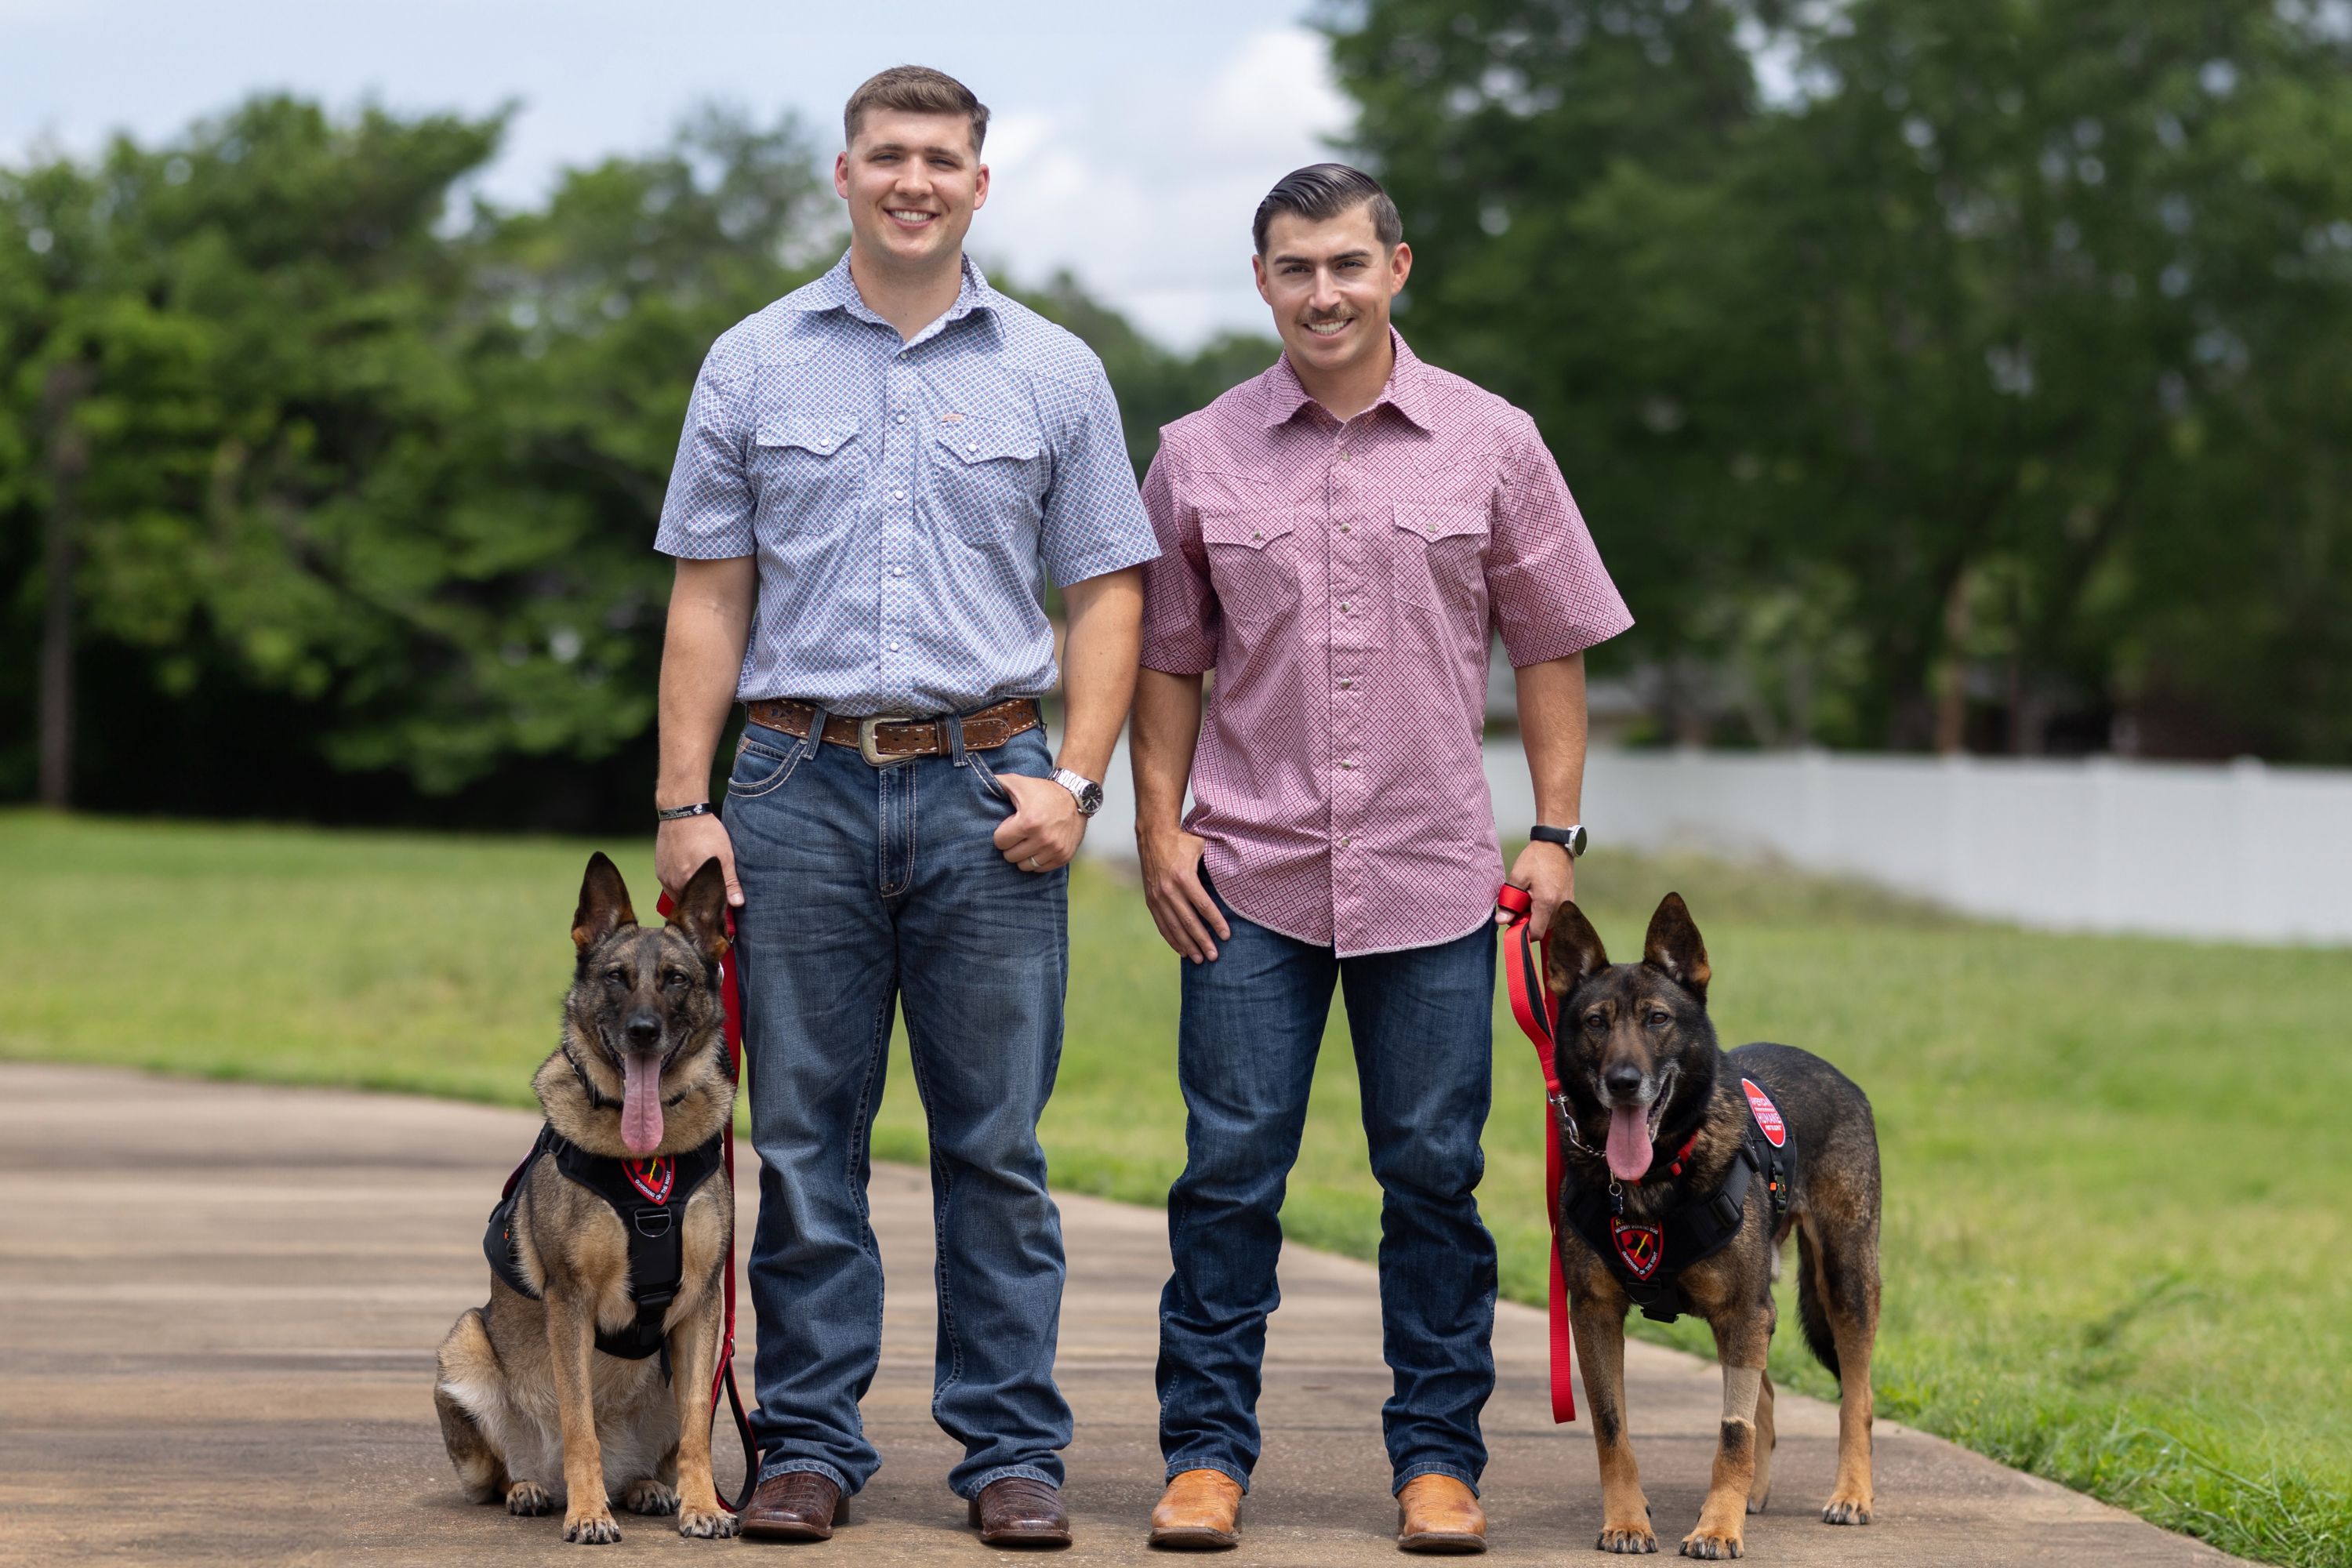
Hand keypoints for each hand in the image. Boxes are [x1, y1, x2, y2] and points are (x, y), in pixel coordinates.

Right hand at [657, 813, 741, 906]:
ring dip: (691, 894)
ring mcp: (665, 877)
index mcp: (691, 882)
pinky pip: (670, 887)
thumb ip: (730, 881)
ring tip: (704, 883)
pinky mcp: (660, 871)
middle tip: (715, 895)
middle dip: (702, 903)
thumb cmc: (705, 831)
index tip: (721, 907)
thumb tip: (737, 903)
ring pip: (679, 896)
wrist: (682, 813)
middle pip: (690, 903)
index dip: (712, 909)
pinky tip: (691, 877)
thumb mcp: (724, 856)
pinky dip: (681, 886)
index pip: (702, 907)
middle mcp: (674, 883)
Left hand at [992, 770, 1084, 872]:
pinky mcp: (1064, 856)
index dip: (1001, 834)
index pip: (1000, 842)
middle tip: (1017, 835)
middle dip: (1011, 846)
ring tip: (1027, 842)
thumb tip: (975, 780)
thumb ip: (996, 783)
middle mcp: (1043, 839)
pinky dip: (1037, 860)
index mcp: (1028, 822)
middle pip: (1011, 857)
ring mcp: (1054, 849)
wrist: (1076, 796)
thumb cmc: (1043, 790)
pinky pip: (1041, 869)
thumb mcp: (1018, 782)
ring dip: (1023, 855)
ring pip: (1025, 866)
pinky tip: (1038, 848)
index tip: (1009, 827)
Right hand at [1140, 828, 1229, 962]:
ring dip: (1188, 945)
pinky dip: (1172, 940)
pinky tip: (1182, 951)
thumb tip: (1238, 873)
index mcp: (1184, 877)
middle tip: (1215, 957)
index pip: (1203, 906)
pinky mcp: (1151, 900)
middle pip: (1189, 922)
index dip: (1216, 922)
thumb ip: (1215, 863)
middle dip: (1203, 941)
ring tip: (1200, 959)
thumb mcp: (1201, 847)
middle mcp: (1169, 890)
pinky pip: (1162, 925)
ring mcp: (1158, 897)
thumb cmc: (1183, 841)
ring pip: (1174, 927)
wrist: (1153, 835)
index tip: (1226, 936)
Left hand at [1496, 839, 1574, 937]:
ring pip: (1551, 924)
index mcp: (1546, 903)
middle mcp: (1560, 908)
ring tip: (1531, 900)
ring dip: (1539, 918)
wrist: (1556, 845)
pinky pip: (1557, 916)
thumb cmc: (1536, 859)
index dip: (1522, 931)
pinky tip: (1540, 898)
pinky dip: (1547, 912)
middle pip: (1543, 930)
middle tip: (1521, 906)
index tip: (1514, 920)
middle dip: (1530, 923)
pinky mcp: (1570, 901)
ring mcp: (1567, 905)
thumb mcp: (1517, 877)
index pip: (1535, 933)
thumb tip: (1501, 920)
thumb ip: (1509, 902)